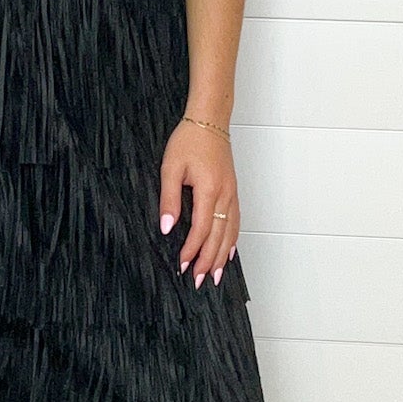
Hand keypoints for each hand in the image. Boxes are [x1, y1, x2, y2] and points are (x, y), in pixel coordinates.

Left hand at [158, 118, 239, 287]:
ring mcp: (232, 194)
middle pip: (219, 236)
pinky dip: (232, 240)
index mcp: (209, 190)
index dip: (193, 250)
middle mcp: (225, 195)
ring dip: (223, 256)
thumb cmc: (189, 140)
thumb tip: (167, 227)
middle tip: (199, 281)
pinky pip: (235, 221)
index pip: (201, 229)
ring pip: (231, 232)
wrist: (209, 121)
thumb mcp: (170, 168)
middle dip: (209, 261)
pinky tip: (229, 251)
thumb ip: (169, 199)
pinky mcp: (233, 191)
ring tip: (216, 275)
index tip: (183, 264)